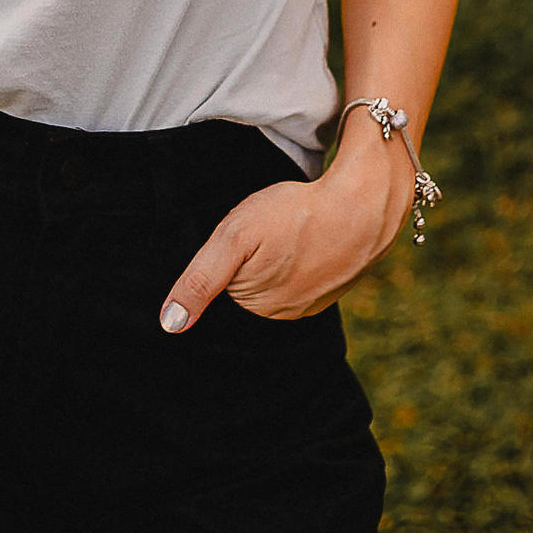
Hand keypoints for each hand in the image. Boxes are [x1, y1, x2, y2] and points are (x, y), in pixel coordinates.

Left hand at [158, 152, 414, 331]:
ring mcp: (310, 304)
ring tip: (285, 233)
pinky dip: (298, 261)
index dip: (223, 257)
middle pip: (246, 286)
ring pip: (274, 282)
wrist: (363, 206)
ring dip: (274, 261)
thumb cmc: (295, 215)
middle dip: (247, 261)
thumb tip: (170, 325)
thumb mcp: (235, 237)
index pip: (220, 286)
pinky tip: (303, 240)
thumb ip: (200, 279)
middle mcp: (283, 315)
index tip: (239, 239)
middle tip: (263, 229)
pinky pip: (300, 278)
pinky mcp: (331, 289)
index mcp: (255, 307)